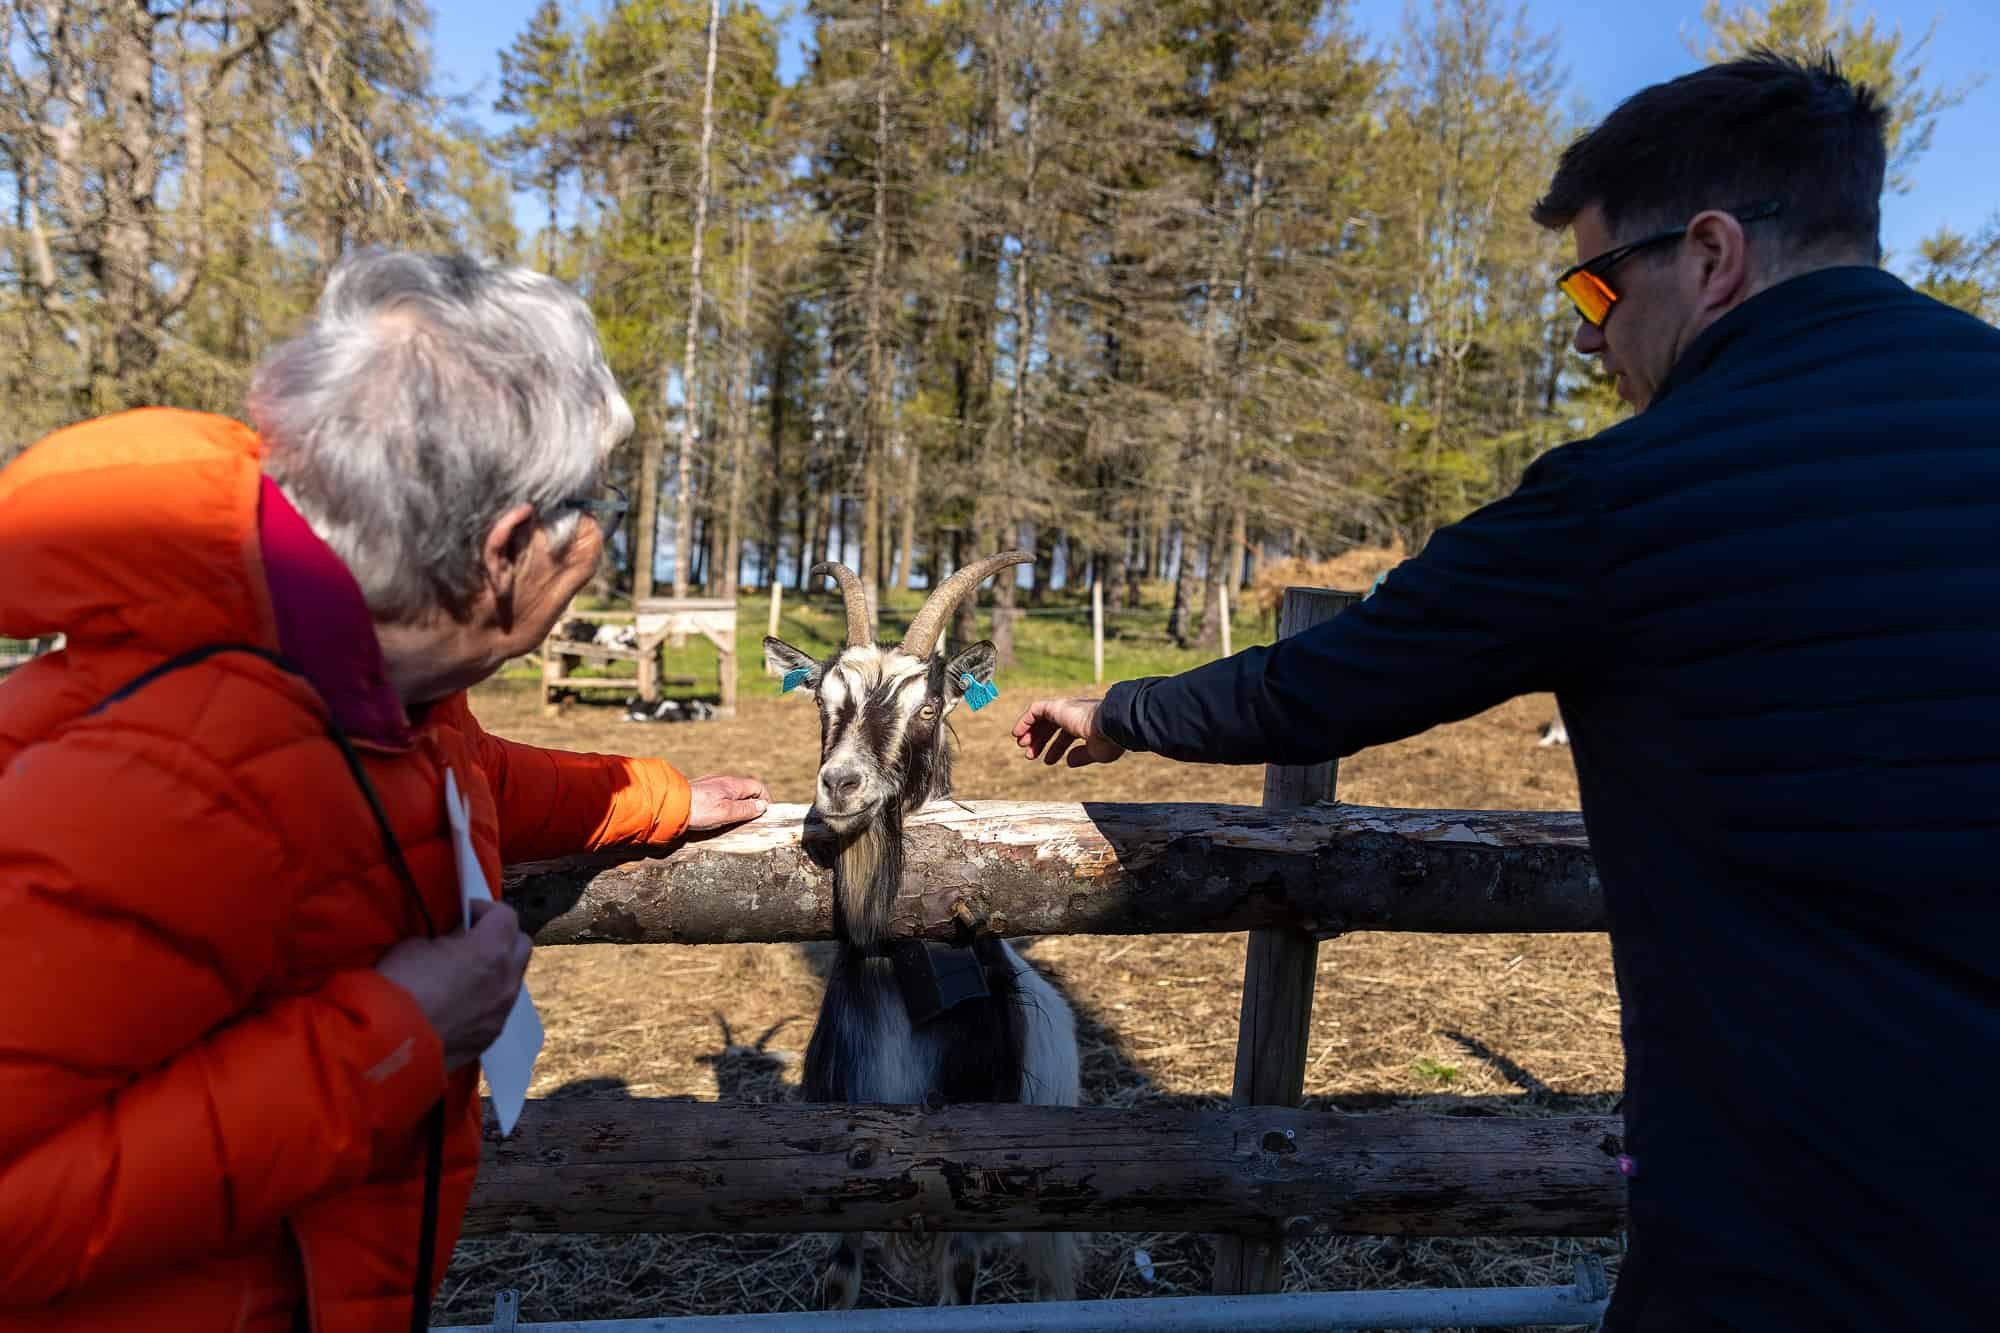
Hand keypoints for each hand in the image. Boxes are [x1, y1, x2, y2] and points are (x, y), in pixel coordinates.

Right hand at [375, 899, 531, 1073]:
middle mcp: (506, 980)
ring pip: (513, 979)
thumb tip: (455, 941)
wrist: (388, 1045)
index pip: (506, 916)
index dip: (483, 911)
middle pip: (521, 945)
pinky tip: (459, 1004)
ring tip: (465, 974)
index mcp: (491, 950)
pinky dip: (486, 999)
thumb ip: (446, 938)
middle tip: (470, 941)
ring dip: (496, 970)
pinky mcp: (491, 1036)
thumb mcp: (416, 945)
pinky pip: (499, 1008)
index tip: (462, 916)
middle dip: (501, 937)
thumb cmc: (399, 986)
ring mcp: (502, 1011)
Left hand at [687, 774, 770, 830]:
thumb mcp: (726, 813)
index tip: (764, 814)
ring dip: (737, 806)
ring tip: (733, 821)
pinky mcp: (701, 790)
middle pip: (746, 790)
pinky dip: (724, 805)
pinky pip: (720, 796)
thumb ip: (745, 809)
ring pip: (732, 794)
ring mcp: (711, 784)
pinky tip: (716, 816)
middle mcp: (723, 781)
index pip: (758, 787)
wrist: (667, 806)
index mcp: (732, 784)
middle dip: (751, 804)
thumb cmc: (697, 810)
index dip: (764, 800)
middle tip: (749, 820)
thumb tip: (762, 806)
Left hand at [1011, 697, 1126, 768]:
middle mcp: (1075, 713)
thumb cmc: (1109, 740)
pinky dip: (1024, 720)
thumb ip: (1082, 756)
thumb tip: (1068, 762)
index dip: (1056, 748)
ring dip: (1031, 732)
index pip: (1067, 733)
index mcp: (1086, 723)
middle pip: (1052, 725)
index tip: (1048, 761)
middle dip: (1041, 741)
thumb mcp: (1096, 753)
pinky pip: (1035, 710)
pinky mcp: (1057, 706)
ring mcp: (1066, 708)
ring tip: (1022, 746)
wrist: (1111, 725)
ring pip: (1041, 717)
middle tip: (1031, 756)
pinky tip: (1017, 734)